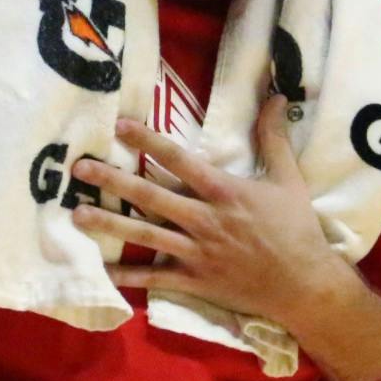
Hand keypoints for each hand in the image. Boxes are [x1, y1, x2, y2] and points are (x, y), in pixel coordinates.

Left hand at [68, 96, 352, 331]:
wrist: (304, 285)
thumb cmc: (295, 229)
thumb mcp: (288, 179)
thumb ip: (274, 137)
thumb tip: (277, 95)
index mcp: (224, 192)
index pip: (179, 161)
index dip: (149, 141)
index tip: (121, 126)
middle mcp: (205, 220)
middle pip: (151, 196)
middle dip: (114, 181)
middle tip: (80, 169)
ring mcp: (197, 252)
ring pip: (145, 235)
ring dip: (109, 224)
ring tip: (76, 214)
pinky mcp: (194, 281)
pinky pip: (154, 279)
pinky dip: (126, 277)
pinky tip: (99, 271)